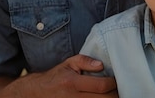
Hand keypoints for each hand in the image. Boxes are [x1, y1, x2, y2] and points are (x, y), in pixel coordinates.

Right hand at [0, 55, 117, 97]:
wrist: (35, 93)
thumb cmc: (55, 76)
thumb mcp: (68, 63)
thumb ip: (85, 61)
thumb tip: (101, 65)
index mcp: (73, 83)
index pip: (101, 86)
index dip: (114, 84)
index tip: (118, 80)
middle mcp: (73, 97)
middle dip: (115, 94)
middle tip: (120, 89)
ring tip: (112, 94)